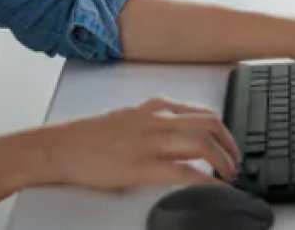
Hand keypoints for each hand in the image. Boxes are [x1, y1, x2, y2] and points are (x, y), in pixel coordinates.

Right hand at [31, 97, 240, 190]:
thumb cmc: (89, 137)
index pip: (203, 113)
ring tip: (228, 175)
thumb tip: (179, 139)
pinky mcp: (142, 166)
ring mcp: (151, 142)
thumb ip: (155, 123)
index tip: (230, 144)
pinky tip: (213, 187)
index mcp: (156, 107)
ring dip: (222, 161)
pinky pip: (185, 171)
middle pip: (210, 125)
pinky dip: (205, 179)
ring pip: (203, 144)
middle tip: (235, 162)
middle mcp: (158, 120)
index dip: (223, 130)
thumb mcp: (129, 119)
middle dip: (230, 145)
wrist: (60, 147)